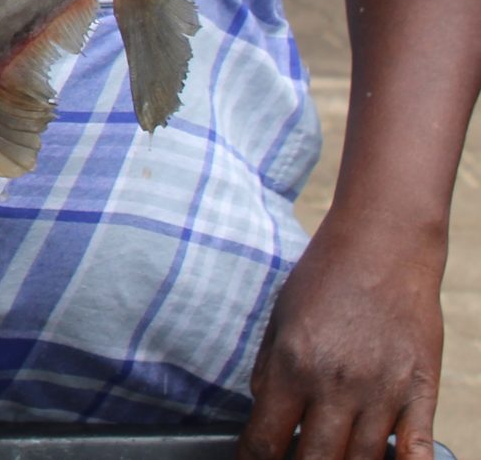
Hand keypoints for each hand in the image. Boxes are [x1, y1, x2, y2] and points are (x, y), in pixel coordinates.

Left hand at [241, 216, 443, 459]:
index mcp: (291, 365)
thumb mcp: (279, 319)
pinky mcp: (420, 390)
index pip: (265, 439)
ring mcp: (382, 391)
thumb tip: (264, 415)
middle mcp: (335, 385)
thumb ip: (269, 371)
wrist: (382, 247)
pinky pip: (417, 449)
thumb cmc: (325, 279)